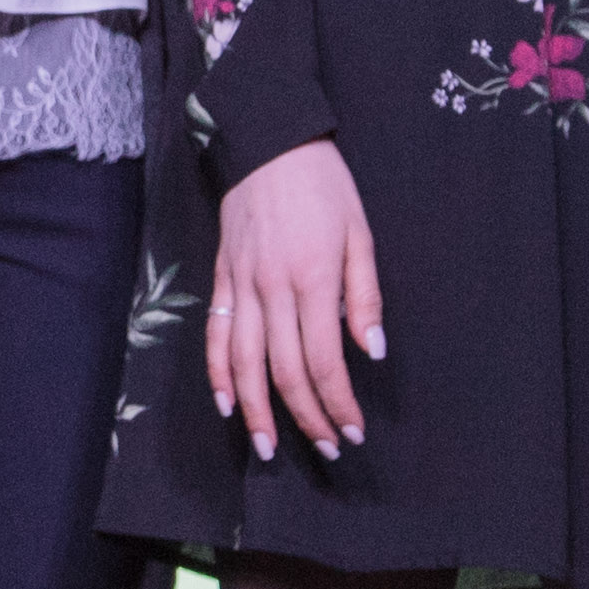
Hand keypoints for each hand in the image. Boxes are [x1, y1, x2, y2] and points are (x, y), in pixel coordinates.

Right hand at [209, 137, 386, 464]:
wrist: (269, 141)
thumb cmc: (324, 186)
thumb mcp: (359, 234)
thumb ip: (364, 296)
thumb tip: (372, 351)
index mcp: (312, 280)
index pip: (324, 361)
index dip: (338, 403)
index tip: (353, 430)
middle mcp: (272, 290)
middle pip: (284, 372)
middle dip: (306, 418)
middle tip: (327, 448)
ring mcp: (241, 286)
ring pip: (243, 364)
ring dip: (256, 412)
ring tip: (268, 447)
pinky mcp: (221, 278)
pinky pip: (216, 336)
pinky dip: (217, 374)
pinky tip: (226, 403)